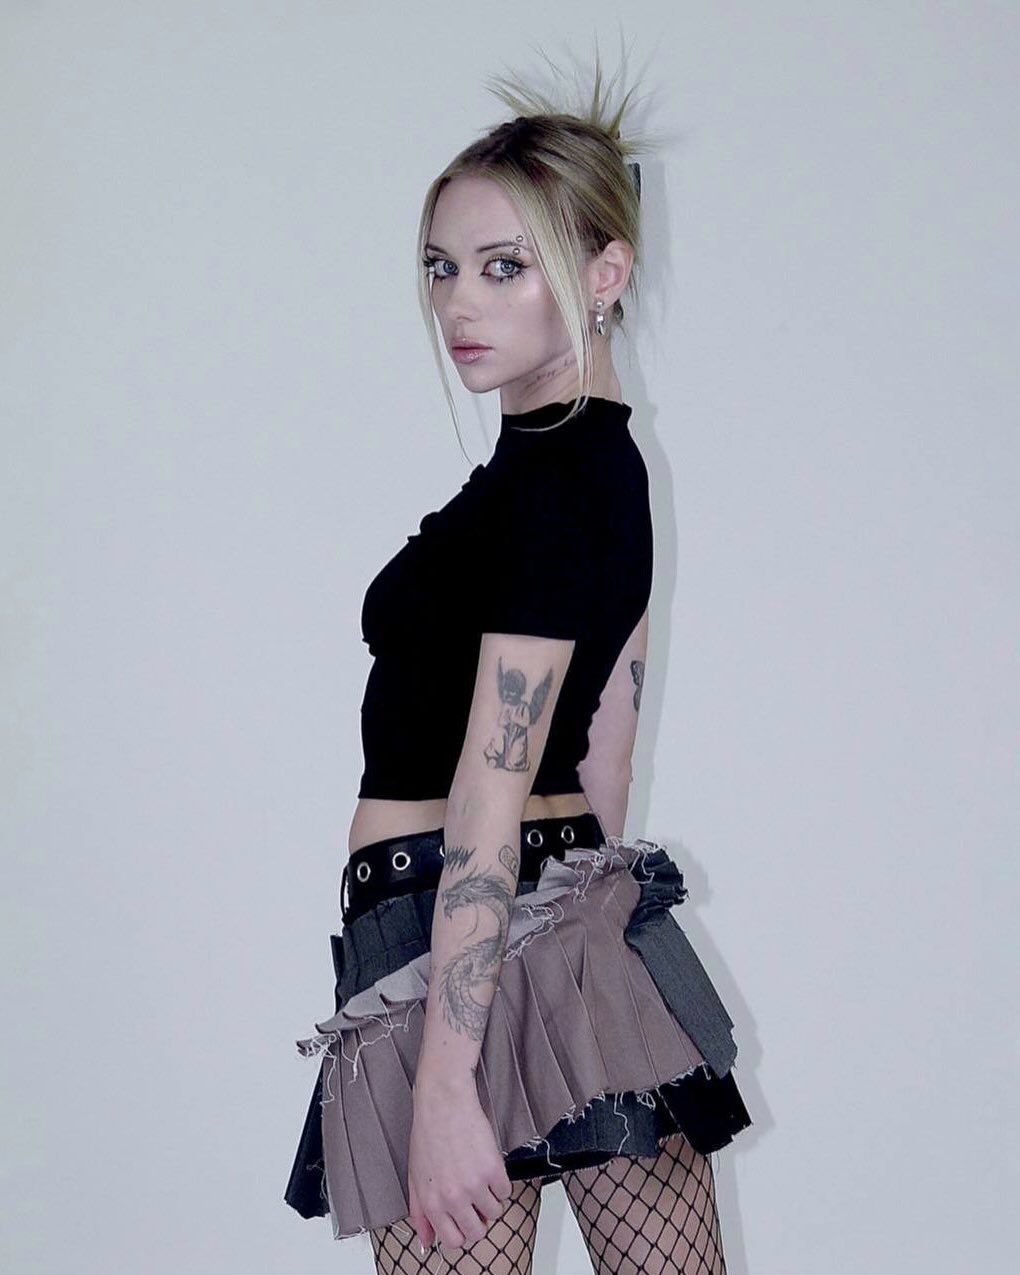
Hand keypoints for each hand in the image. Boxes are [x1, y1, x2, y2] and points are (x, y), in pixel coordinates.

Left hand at [408, 1072, 513, 1255]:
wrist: (443, 1103)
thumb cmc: (428, 1134)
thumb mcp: (416, 1177)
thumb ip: (420, 1213)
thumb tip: (426, 1241)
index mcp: (432, 1203)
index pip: (453, 1240)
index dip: (461, 1231)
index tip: (464, 1219)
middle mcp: (452, 1198)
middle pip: (477, 1233)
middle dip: (479, 1219)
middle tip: (476, 1201)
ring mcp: (474, 1185)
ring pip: (495, 1212)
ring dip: (491, 1199)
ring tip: (481, 1179)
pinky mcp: (492, 1169)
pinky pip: (506, 1191)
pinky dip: (501, 1182)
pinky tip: (488, 1166)